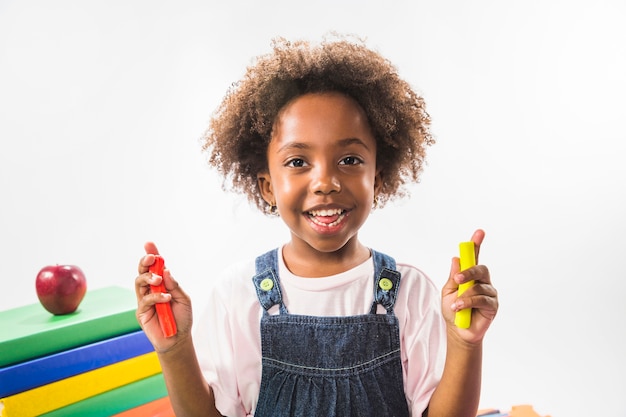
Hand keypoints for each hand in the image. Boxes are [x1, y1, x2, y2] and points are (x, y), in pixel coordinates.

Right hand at [134, 242, 192, 352]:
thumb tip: (166, 271)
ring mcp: (145, 299)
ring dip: (149, 277)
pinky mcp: (141, 311)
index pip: (155, 267)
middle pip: (143, 271)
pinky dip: (155, 296)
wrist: (179, 338)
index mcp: (163, 284)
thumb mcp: (184, 299)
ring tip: (159, 280)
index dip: (152, 255)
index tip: (149, 244)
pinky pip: (145, 299)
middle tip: (151, 259)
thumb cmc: (182, 318)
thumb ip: (175, 285)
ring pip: (139, 282)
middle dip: (145, 262)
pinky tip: (166, 298)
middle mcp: (152, 289)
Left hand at [441, 229, 497, 343]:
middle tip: (457, 279)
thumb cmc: (453, 310)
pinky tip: (460, 307)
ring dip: (464, 295)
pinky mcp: (493, 305)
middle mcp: (482, 281)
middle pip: (480, 268)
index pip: (474, 257)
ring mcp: (489, 292)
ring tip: (455, 304)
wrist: (458, 330)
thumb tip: (456, 259)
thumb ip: (453, 277)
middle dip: (469, 271)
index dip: (477, 244)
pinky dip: (469, 302)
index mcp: (470, 275)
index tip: (479, 232)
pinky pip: (482, 299)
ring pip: (480, 286)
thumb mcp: (447, 292)